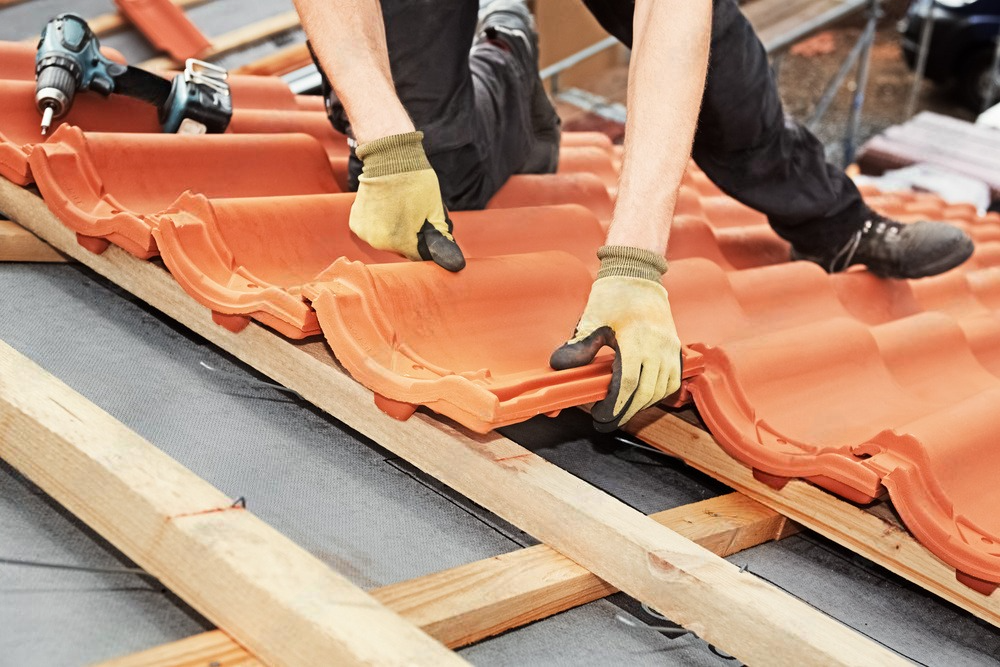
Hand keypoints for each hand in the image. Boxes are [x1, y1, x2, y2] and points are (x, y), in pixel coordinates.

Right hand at [350, 131, 464, 270]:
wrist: (389, 156)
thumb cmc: (415, 181)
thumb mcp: (435, 210)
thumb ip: (441, 238)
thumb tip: (453, 262)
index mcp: (399, 241)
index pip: (419, 256)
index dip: (427, 243)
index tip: (429, 229)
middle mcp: (378, 242)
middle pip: (402, 249)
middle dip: (411, 237)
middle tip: (414, 214)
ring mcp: (364, 233)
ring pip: (387, 241)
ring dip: (395, 231)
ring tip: (400, 208)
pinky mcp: (356, 223)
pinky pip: (373, 231)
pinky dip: (380, 224)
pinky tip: (385, 207)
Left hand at [550, 246, 681, 431]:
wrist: (638, 273)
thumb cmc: (614, 294)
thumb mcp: (592, 318)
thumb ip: (580, 345)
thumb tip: (560, 364)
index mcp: (636, 341)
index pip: (627, 384)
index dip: (614, 405)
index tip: (601, 415)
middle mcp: (658, 347)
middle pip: (645, 393)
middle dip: (626, 412)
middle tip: (609, 421)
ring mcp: (670, 347)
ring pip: (662, 389)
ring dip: (643, 404)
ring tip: (624, 410)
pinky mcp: (675, 346)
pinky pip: (673, 379)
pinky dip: (660, 393)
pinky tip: (644, 396)